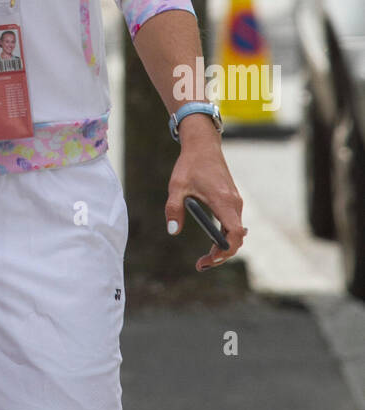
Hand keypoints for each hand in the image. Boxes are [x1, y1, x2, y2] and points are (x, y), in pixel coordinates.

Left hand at [165, 122, 247, 271]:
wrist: (203, 144)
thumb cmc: (190, 164)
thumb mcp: (177, 186)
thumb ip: (173, 209)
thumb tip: (173, 231)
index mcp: (223, 201)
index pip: (234, 234)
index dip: (224, 251)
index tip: (209, 259)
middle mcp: (234, 202)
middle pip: (236, 238)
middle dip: (222, 255)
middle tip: (202, 264)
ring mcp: (235, 200)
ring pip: (236, 232)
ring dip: (223, 246)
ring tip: (206, 258)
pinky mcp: (232, 199)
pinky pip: (234, 223)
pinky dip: (225, 235)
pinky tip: (214, 242)